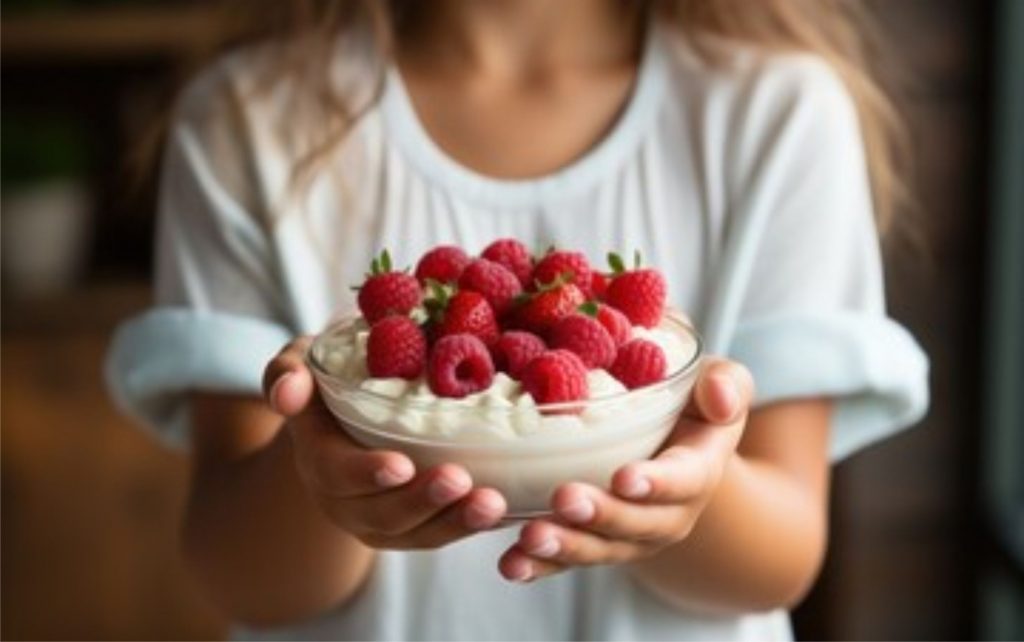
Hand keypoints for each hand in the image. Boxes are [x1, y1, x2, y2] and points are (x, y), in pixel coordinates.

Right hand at [263, 337, 507, 548]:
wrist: (343, 417)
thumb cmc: (329, 379)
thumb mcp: (302, 364)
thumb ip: (289, 372)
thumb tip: (288, 390)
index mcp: (318, 457)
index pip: (336, 473)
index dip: (366, 472)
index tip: (401, 464)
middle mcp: (345, 500)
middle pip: (382, 514)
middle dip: (421, 501)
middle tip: (460, 481)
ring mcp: (379, 520)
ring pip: (417, 534)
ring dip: (455, 522)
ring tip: (492, 503)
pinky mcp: (414, 527)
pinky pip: (441, 534)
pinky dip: (471, 525)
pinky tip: (505, 511)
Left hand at [498, 359, 753, 581]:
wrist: (671, 440)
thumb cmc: (690, 402)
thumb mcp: (718, 383)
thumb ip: (727, 384)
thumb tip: (718, 396)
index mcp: (699, 470)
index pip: (685, 480)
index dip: (657, 482)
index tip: (625, 477)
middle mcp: (667, 513)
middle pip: (638, 523)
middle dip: (603, 515)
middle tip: (566, 499)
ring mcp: (629, 534)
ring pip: (600, 548)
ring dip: (566, 546)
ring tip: (532, 537)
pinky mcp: (594, 542)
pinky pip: (568, 560)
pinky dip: (539, 566)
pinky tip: (511, 564)